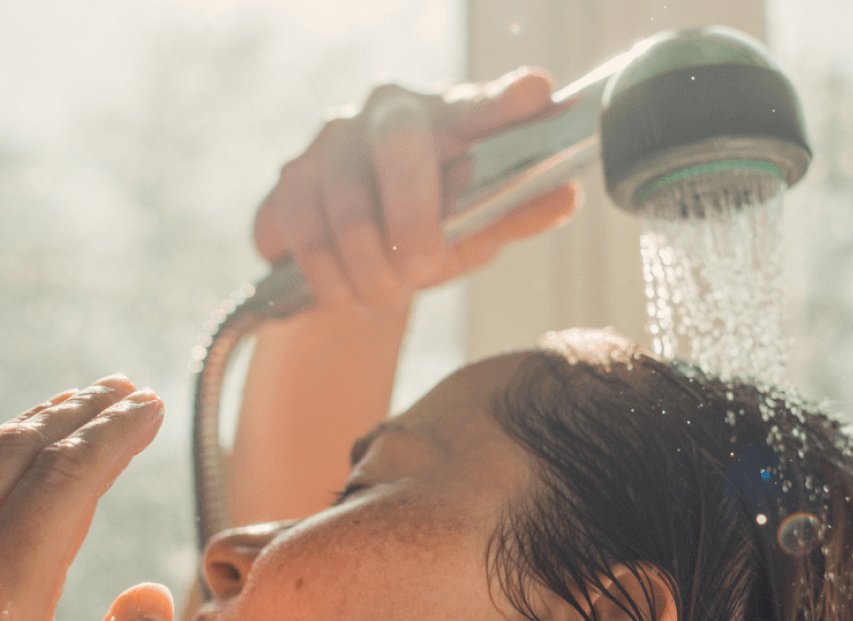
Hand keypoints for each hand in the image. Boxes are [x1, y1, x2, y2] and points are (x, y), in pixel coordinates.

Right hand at [254, 68, 582, 313]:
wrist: (355, 267)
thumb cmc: (427, 230)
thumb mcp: (476, 227)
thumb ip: (516, 211)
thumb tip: (567, 195)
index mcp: (446, 117)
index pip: (480, 105)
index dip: (506, 101)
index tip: (535, 94)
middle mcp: (385, 113)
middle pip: (398, 149)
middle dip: (411, 221)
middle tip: (422, 269)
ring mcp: (328, 143)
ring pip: (342, 207)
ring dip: (366, 269)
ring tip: (382, 295)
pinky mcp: (285, 183)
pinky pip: (295, 234)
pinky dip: (323, 277)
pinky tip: (340, 290)